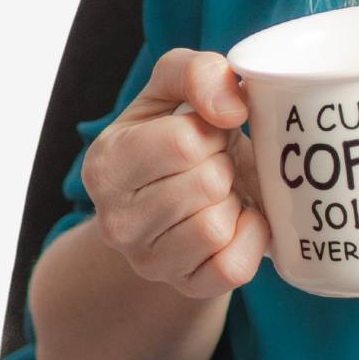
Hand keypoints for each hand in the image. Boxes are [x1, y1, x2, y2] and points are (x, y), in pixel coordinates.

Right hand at [81, 47, 270, 298]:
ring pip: (217, 227)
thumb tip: (232, 106)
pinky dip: (251, 238)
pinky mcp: (184, 286)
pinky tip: (239, 219)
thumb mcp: (177, 86)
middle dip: (223, 163)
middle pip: (207, 183)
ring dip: (233, 199)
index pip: (183, 142)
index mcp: (107, 162)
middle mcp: (115, 220)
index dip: (211, 128)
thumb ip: (198, 72)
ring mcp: (147, 261)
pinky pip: (232, 268)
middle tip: (213, 162)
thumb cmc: (182, 130)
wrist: (183, 191)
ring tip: (218, 190)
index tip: (206, 130)